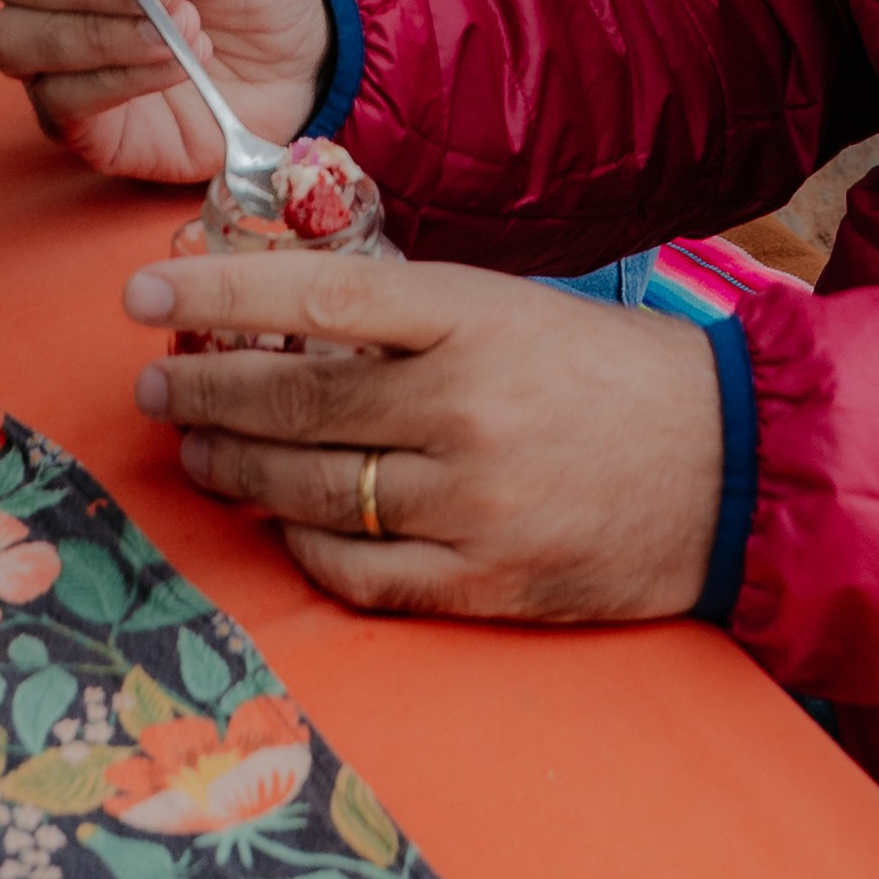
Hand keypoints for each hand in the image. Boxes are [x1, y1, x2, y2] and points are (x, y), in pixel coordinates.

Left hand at [127, 248, 723, 621]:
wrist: (730, 464)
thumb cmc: (610, 371)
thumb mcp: (513, 307)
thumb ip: (408, 316)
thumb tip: (281, 316)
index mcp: (476, 316)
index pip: (319, 296)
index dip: (221, 294)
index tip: (147, 294)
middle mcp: (466, 408)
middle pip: (296, 402)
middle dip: (204, 392)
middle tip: (152, 383)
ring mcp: (472, 505)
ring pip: (310, 491)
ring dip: (234, 470)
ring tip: (195, 449)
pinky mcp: (483, 584)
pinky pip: (356, 573)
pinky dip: (300, 546)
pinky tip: (276, 520)